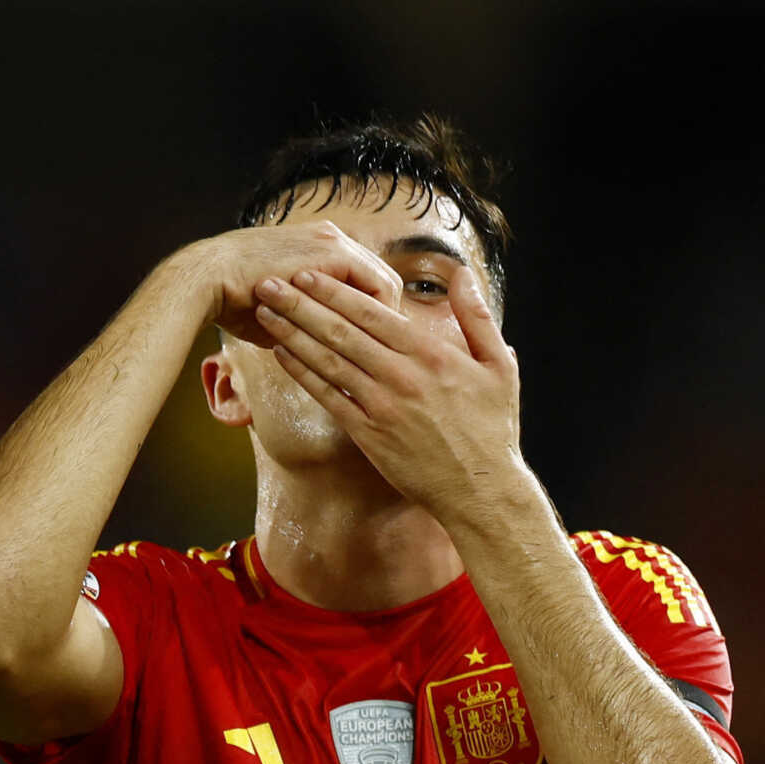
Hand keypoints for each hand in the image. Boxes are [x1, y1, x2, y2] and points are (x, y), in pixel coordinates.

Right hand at [178, 222, 405, 346]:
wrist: (207, 281)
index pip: (365, 282)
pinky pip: (372, 287)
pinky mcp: (333, 252)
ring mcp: (335, 241)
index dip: (372, 317)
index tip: (371, 349)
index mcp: (320, 248)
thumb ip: (303, 324)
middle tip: (386, 356)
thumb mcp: (278, 312)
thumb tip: (318, 354)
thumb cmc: (232, 302)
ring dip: (383, 322)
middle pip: (382, 280)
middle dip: (385, 321)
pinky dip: (374, 317)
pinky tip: (370, 343)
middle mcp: (333, 238)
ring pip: (383, 284)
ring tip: (381, 354)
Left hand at [253, 263, 529, 516]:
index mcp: (431, 353)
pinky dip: (303, 375)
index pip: (373, 312)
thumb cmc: (492, 427)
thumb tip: (461, 274)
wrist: (480, 490)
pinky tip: (282, 356)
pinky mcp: (368, 435)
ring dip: (293, 335)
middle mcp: (401, 376)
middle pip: (341, 332)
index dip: (335, 291)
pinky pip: (328, 398)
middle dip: (301, 304)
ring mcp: (381, 406)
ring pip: (328, 362)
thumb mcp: (500, 365)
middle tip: (268, 283)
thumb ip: (477, 317)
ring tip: (265, 314)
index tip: (307, 273)